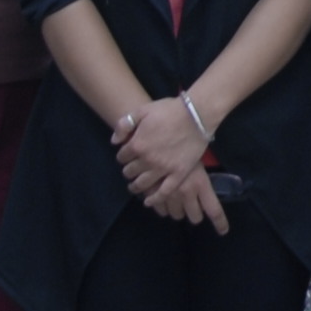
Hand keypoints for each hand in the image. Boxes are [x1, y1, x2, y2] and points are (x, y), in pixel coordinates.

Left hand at [113, 97, 226, 231]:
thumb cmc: (169, 110)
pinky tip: (149, 201)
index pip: (122, 157)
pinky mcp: (178, 174)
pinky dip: (154, 198)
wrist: (196, 114)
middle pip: (130, 171)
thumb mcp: (143, 110)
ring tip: (135, 187)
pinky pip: (163, 192)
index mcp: (136, 144)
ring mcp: (163, 169)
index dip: (123, 156)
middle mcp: (147, 160)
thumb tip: (114, 141)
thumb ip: (125, 124)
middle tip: (132, 170)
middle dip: (129, 170)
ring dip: (136, 186)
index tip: (127, 156)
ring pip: (143, 184)